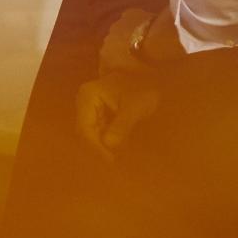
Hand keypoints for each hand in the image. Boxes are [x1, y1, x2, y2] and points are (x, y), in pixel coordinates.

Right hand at [78, 10, 168, 157]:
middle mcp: (84, 100)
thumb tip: (109, 146)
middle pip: (84, 131)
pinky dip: (105, 139)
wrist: (153, 73)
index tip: (109, 161)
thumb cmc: (144, 87)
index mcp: (88, 96)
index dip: (95, 146)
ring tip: (113, 160)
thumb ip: (121, 127)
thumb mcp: (136, 107)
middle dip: (96, 148)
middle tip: (111, 164)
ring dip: (100, 145)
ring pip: (90, 131)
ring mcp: (90, 105)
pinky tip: (114, 150)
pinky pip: (97, 128)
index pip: (85, 127)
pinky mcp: (99, 110)